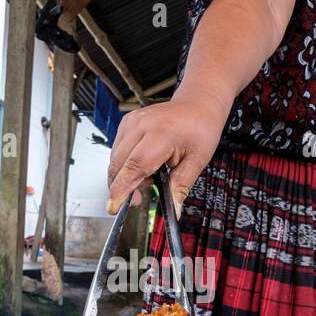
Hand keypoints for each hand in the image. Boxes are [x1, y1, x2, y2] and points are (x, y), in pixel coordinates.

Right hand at [106, 96, 227, 214]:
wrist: (198, 103)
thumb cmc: (200, 128)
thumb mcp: (197, 161)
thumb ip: (180, 187)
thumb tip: (174, 211)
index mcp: (161, 134)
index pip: (134, 166)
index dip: (122, 188)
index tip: (114, 206)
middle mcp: (141, 125)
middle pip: (119, 164)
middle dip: (122, 187)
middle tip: (138, 201)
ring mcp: (132, 122)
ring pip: (115, 158)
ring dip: (124, 176)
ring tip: (148, 180)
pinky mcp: (127, 122)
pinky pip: (117, 149)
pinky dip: (125, 164)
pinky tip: (143, 166)